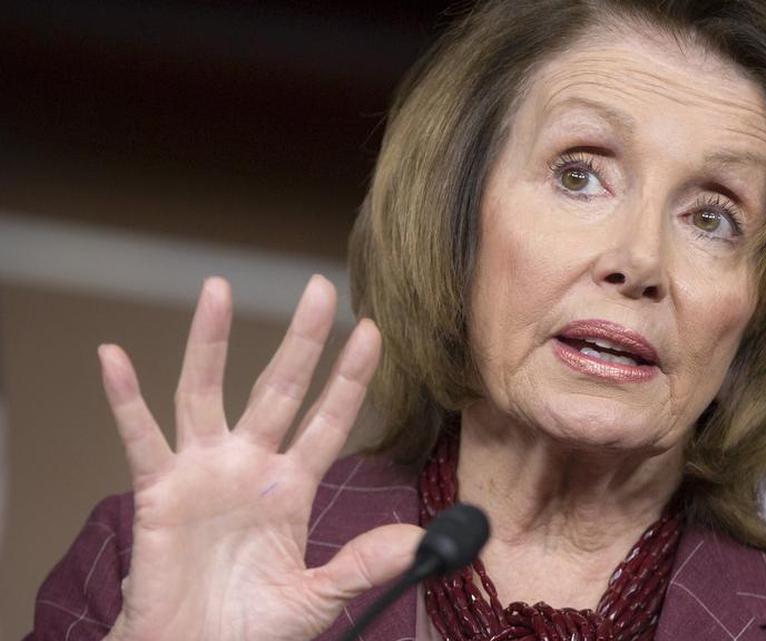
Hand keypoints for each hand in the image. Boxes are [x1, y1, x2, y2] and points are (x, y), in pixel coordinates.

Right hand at [97, 275, 420, 640]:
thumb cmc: (251, 625)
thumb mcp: (319, 596)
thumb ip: (365, 565)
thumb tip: (422, 543)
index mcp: (291, 488)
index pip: (328, 420)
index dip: (349, 379)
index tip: (371, 332)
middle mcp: (249, 467)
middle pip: (277, 389)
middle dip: (300, 341)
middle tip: (319, 288)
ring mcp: (203, 473)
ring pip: (206, 394)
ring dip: (210, 343)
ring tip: (216, 290)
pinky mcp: (158, 493)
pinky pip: (140, 439)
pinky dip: (123, 399)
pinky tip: (113, 358)